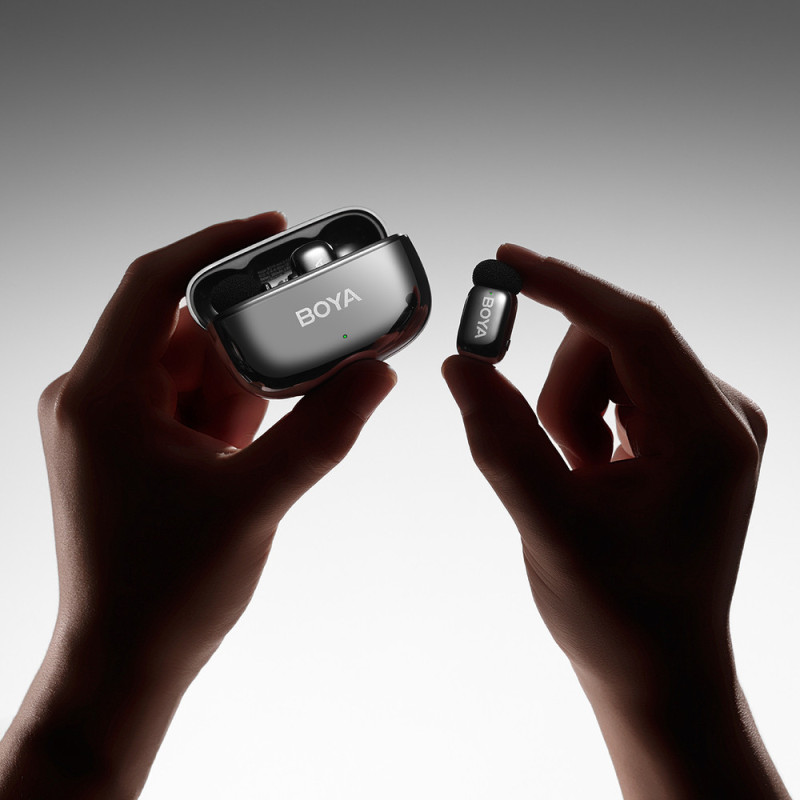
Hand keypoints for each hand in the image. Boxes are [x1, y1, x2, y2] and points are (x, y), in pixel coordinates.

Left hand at [0, 213, 395, 797]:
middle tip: (303, 366)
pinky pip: (189, 403)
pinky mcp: (130, 447)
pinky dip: (229, 415)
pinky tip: (247, 451)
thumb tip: (379, 372)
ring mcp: (111, 424)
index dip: (217, 245)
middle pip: (187, 332)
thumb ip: (324, 430)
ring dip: (243, 393)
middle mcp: (96, 398)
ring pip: (194, 370)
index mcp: (102, 396)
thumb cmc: (164, 591)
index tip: (274, 226)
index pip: (157, 284)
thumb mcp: (256, 500)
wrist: (124, 663)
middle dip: (250, 350)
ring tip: (256, 446)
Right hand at [443, 244, 788, 798]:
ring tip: (576, 477)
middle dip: (562, 388)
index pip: (635, 328)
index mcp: (708, 438)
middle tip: (549, 453)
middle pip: (613, 342)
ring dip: (568, 409)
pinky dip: (583, 418)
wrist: (658, 664)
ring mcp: (708, 422)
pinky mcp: (687, 430)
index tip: (503, 262)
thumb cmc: (615, 612)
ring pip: (608, 361)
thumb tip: (460, 362)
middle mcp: (721, 417)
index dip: (565, 287)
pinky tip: (593, 473)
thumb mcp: (548, 527)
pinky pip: (617, 385)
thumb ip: (500, 440)